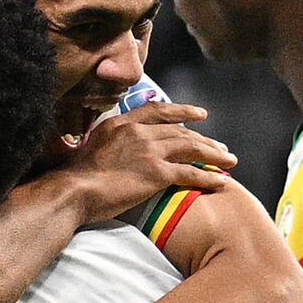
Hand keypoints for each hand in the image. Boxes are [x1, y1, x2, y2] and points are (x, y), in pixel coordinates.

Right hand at [48, 96, 239, 218]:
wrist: (73, 191)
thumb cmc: (75, 177)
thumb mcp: (90, 147)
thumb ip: (109, 142)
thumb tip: (114, 149)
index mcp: (121, 123)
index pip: (158, 111)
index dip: (182, 112)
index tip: (199, 115)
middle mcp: (138, 132)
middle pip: (180, 131)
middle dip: (205, 139)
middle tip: (221, 147)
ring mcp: (149, 151)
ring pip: (190, 148)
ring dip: (213, 154)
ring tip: (229, 161)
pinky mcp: (157, 173)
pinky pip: (190, 173)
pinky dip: (208, 177)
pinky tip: (220, 182)